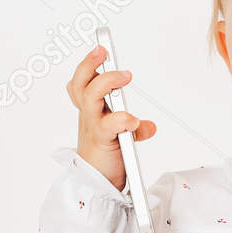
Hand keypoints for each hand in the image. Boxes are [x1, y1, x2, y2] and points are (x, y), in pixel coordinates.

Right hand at [66, 45, 156, 190]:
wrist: (97, 184)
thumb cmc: (105, 157)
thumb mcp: (121, 137)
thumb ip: (133, 128)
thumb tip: (150, 126)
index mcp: (91, 110)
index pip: (82, 82)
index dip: (88, 65)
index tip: (100, 49)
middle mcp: (89, 115)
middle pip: (81, 83)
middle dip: (90, 64)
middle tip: (104, 51)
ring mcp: (93, 126)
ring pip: (90, 96)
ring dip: (106, 82)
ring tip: (125, 76)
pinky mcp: (102, 141)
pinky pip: (108, 125)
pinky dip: (122, 119)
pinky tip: (133, 121)